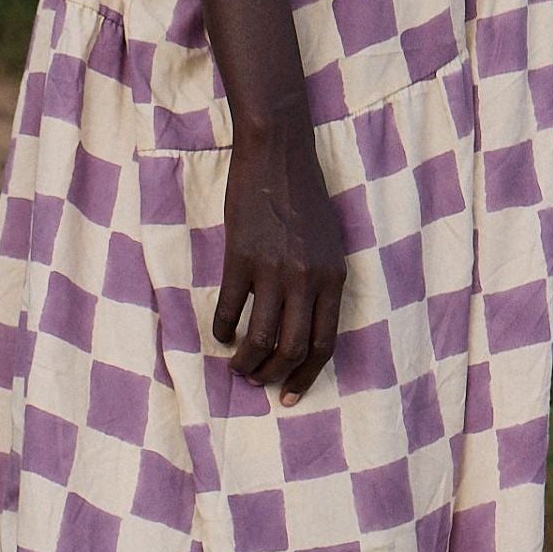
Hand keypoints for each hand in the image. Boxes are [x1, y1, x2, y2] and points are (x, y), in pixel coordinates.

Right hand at [213, 110, 345, 402]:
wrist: (277, 156)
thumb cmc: (304, 198)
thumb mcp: (330, 244)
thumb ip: (322, 284)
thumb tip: (305, 326)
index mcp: (333, 279)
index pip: (323, 345)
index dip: (306, 377)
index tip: (290, 395)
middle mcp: (307, 280)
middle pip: (291, 350)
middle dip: (272, 375)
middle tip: (257, 381)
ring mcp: (273, 271)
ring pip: (259, 338)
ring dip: (245, 362)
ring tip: (236, 366)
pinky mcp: (240, 258)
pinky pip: (228, 309)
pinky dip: (221, 330)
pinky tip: (218, 334)